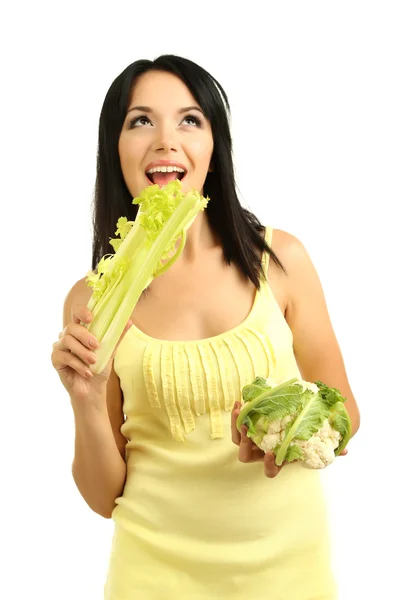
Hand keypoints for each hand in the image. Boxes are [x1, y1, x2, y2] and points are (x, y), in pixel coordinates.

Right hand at [51, 303, 131, 403]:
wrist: (93, 390)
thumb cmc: (99, 368)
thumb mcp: (110, 351)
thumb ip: (117, 336)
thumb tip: (129, 321)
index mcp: (80, 330)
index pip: (76, 313)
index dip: (81, 311)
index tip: (91, 317)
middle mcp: (68, 336)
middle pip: (71, 327)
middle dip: (84, 335)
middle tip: (96, 345)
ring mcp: (59, 347)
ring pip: (67, 341)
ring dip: (82, 352)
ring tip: (94, 361)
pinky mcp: (55, 360)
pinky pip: (64, 357)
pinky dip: (78, 365)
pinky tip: (88, 372)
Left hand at [231, 402, 348, 476]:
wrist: (297, 410)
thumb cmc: (306, 429)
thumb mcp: (319, 437)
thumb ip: (330, 445)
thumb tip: (345, 451)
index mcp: (279, 458)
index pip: (271, 470)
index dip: (268, 465)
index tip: (270, 454)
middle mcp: (262, 450)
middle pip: (246, 455)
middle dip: (245, 444)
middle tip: (247, 429)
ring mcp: (253, 437)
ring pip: (238, 440)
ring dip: (236, 427)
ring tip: (241, 410)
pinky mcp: (248, 422)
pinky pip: (238, 422)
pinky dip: (237, 414)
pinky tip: (239, 402)